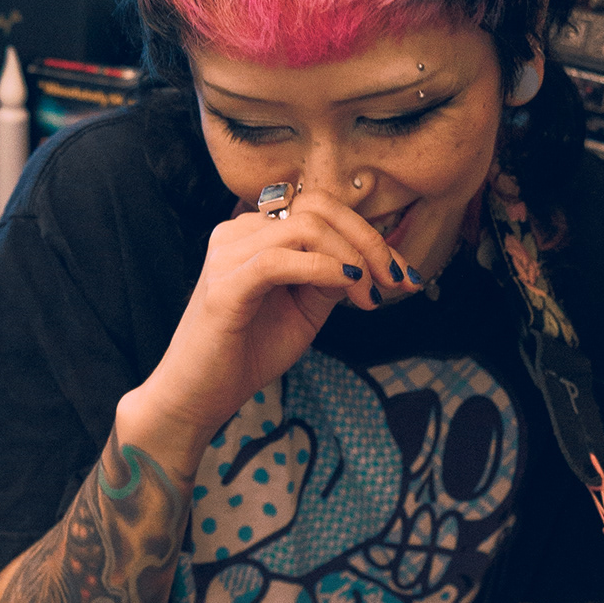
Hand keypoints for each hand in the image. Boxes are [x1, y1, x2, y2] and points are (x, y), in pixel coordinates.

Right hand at [116, 184, 407, 478]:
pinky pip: (281, 259)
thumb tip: (368, 261)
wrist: (200, 395)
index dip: (370, 234)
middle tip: (395, 282)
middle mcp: (238, 232)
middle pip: (318, 207)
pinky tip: (347, 284)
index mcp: (256, 232)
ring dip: (351, 257)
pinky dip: (323, 268)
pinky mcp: (224, 286)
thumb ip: (331, 278)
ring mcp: (227, 255)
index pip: (322, 209)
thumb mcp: (305, 309)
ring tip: (368, 297)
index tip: (404, 273)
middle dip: (369, 241)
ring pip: (305, 227)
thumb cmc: (248, 351)